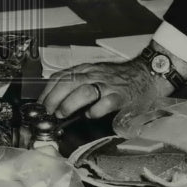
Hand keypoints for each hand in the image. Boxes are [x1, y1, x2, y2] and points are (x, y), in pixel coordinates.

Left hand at [40, 58, 170, 119]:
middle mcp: (94, 75)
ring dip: (70, 103)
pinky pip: (106, 102)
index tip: (40, 104)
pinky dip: (96, 110)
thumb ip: (78, 85)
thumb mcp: (94, 75)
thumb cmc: (118, 78)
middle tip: (48, 111)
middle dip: (54, 98)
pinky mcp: (121, 96)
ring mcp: (108, 85)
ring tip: (62, 114)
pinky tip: (91, 115)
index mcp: (86, 70)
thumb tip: (57, 102)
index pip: (61, 76)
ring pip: (84, 91)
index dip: (48, 90)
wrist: (145, 74)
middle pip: (69, 83)